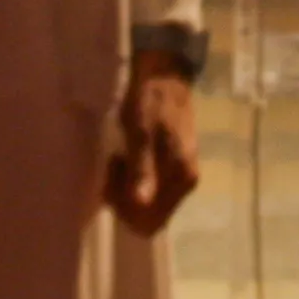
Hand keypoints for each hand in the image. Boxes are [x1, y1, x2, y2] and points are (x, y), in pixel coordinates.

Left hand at [104, 54, 201, 233]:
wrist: (163, 77)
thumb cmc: (150, 102)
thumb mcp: (140, 132)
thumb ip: (141, 169)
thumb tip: (141, 202)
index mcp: (182, 177)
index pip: (151, 221)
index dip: (126, 211)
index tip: (113, 183)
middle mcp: (185, 184)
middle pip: (149, 219)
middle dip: (124, 202)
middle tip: (112, 170)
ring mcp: (179, 178)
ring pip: (147, 207)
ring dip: (126, 193)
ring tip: (117, 162)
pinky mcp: (171, 171)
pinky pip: (149, 193)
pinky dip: (131, 183)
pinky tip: (124, 161)